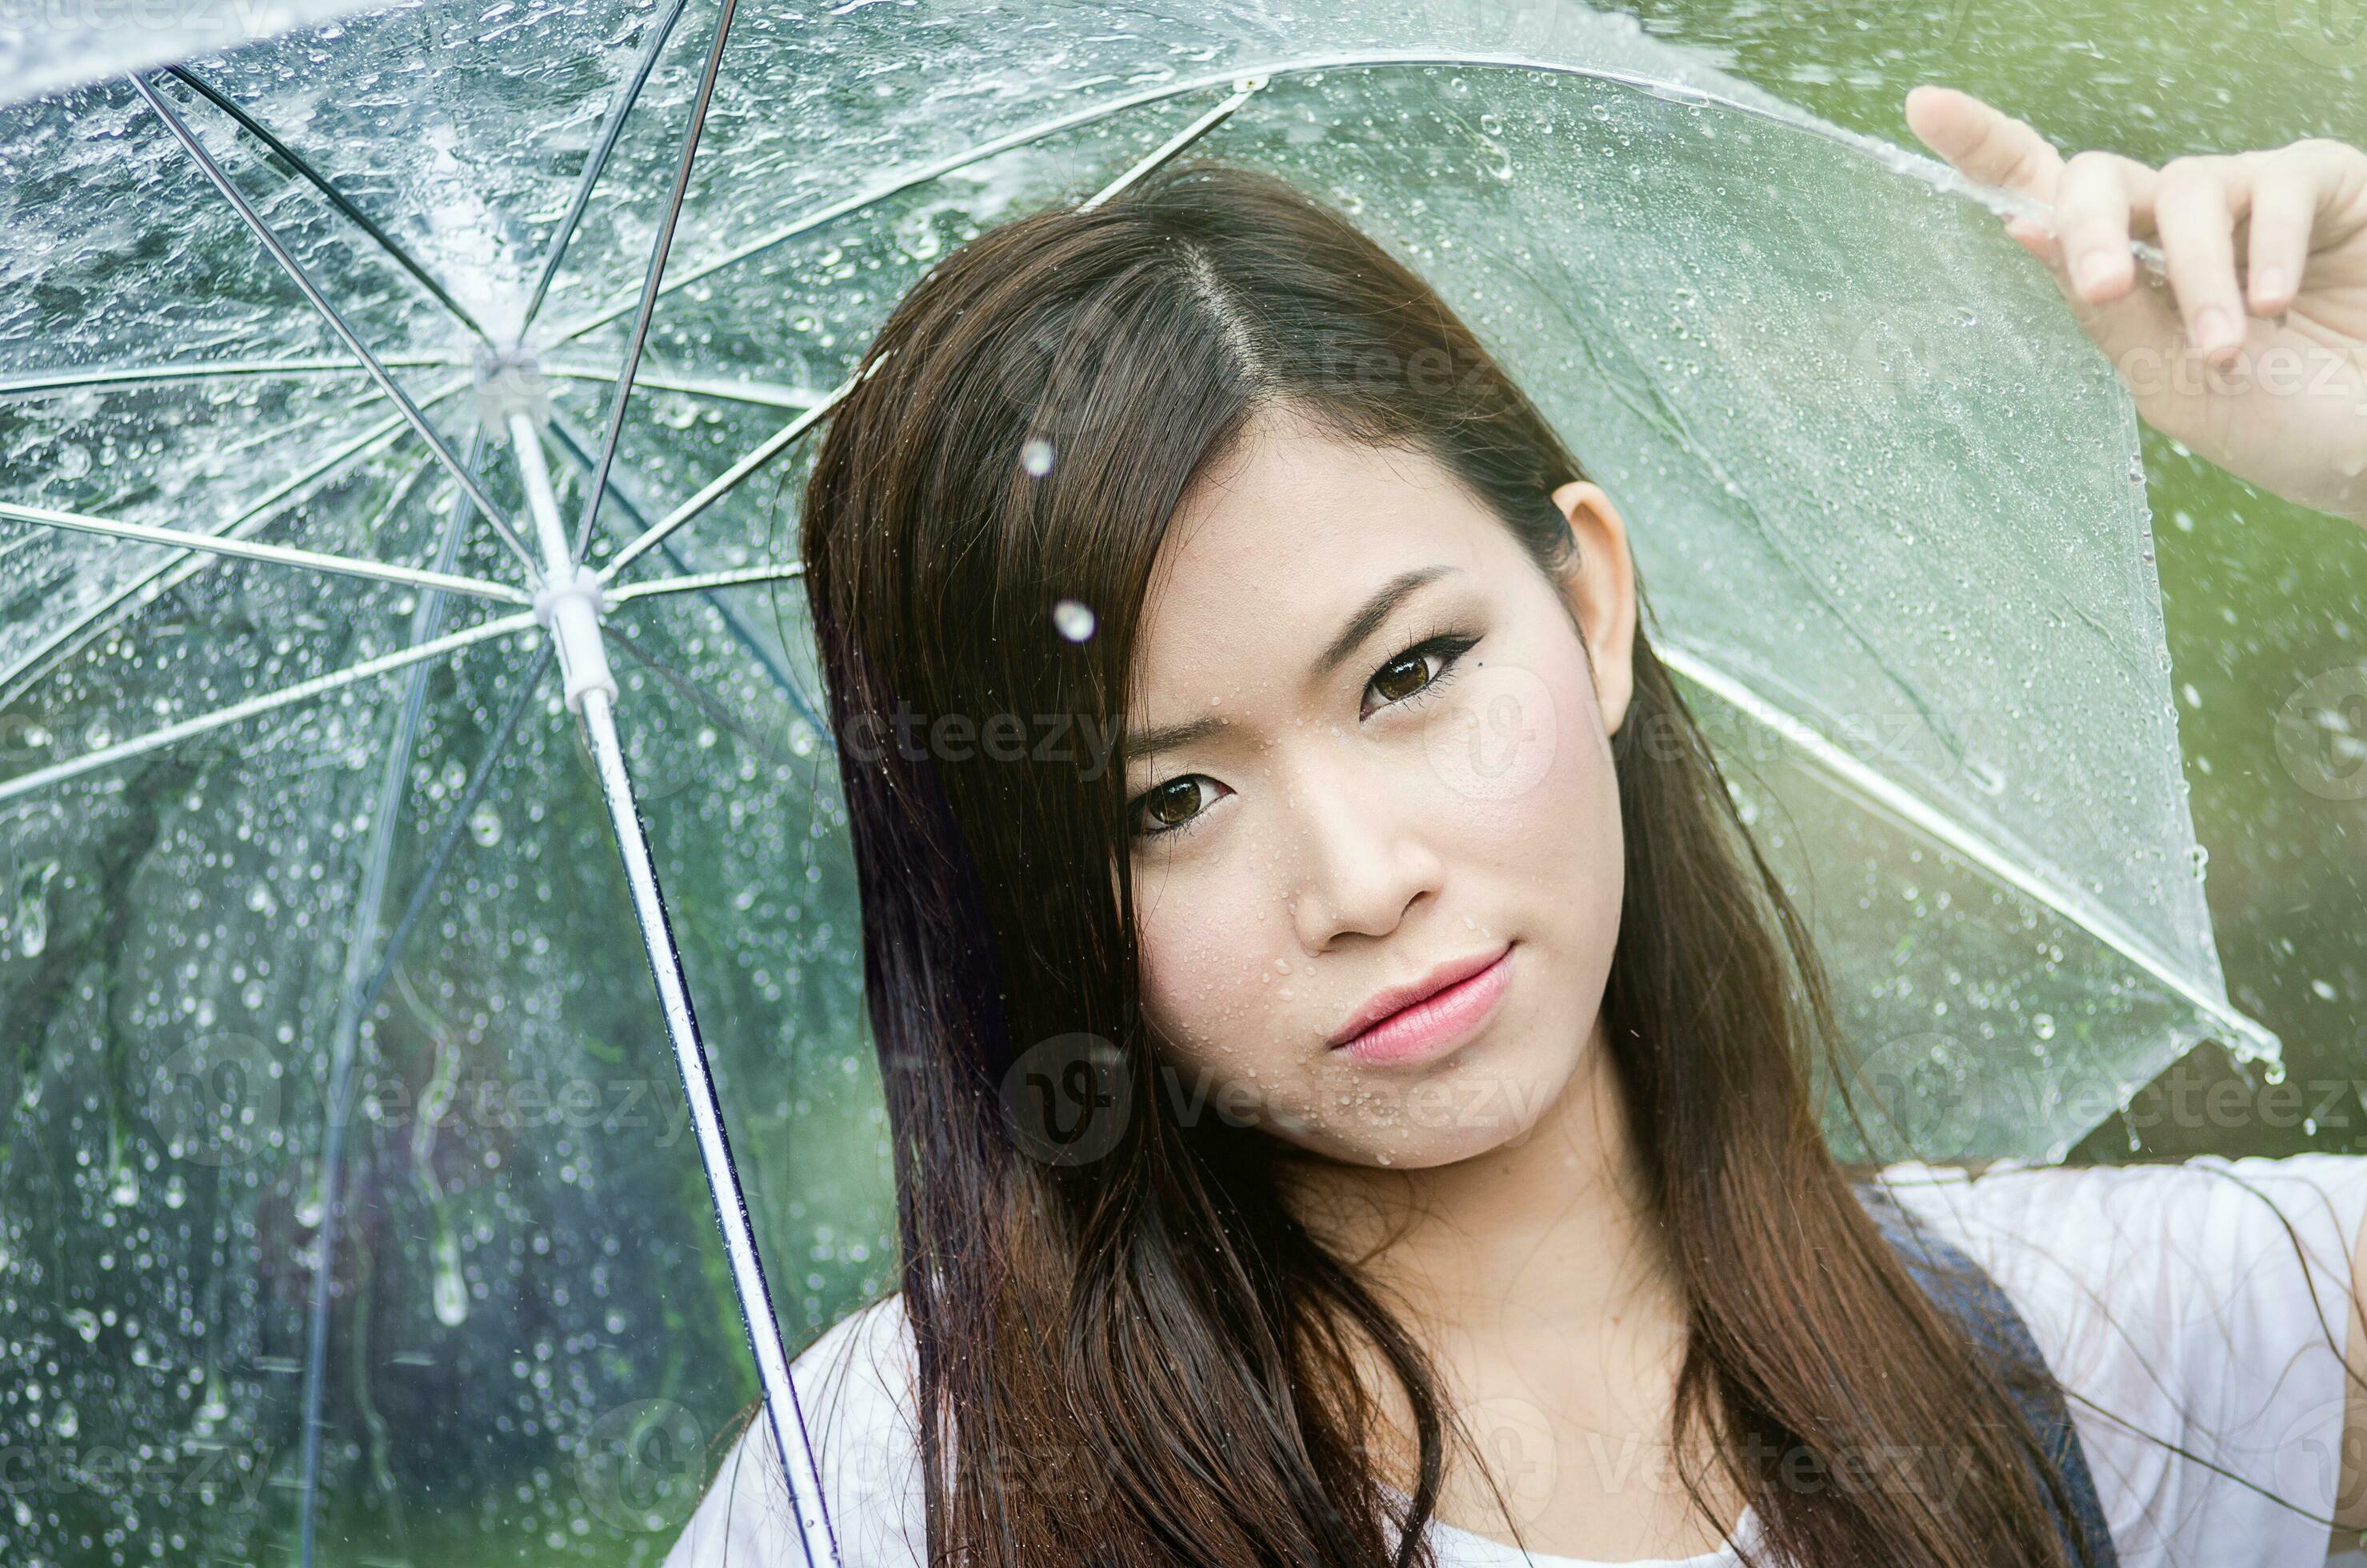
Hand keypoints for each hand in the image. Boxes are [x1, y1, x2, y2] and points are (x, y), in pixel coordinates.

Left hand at [1905, 85, 2366, 526]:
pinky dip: (2268, 250)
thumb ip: (2104, 306)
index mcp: (2126, 274)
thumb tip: (2025, 227)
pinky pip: (2275, 184)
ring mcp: (2247, 198)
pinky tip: (2278, 304)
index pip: (2045, 200)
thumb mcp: (2168, 379)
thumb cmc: (2280, 422)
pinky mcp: (2321, 182)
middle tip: (2104, 289)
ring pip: (2182, 191)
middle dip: (2088, 227)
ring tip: (2227, 348)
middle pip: (2094, 179)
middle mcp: (2175, 226)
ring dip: (2198, 277)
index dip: (1985, 147)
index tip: (1924, 107)